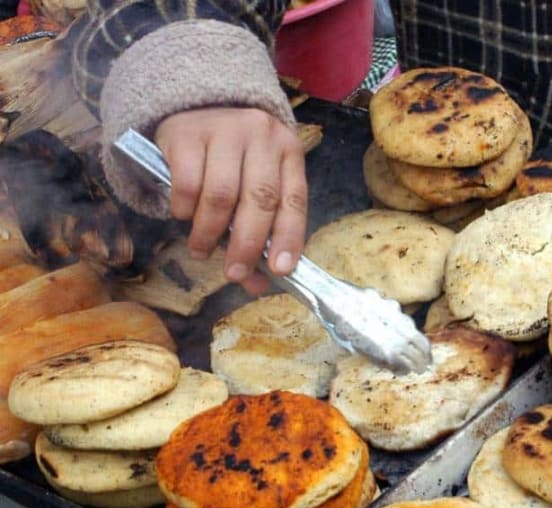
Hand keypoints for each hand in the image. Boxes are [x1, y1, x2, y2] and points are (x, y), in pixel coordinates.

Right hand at [154, 107, 307, 293]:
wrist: (197, 105)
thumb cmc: (234, 158)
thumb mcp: (255, 184)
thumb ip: (261, 230)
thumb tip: (258, 284)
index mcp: (288, 152)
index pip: (294, 200)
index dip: (288, 238)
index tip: (279, 270)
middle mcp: (262, 136)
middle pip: (259, 200)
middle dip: (247, 245)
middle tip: (234, 273)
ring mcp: (225, 129)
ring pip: (221, 194)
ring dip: (210, 232)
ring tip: (201, 250)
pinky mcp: (187, 132)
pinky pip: (187, 182)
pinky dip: (185, 209)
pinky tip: (184, 216)